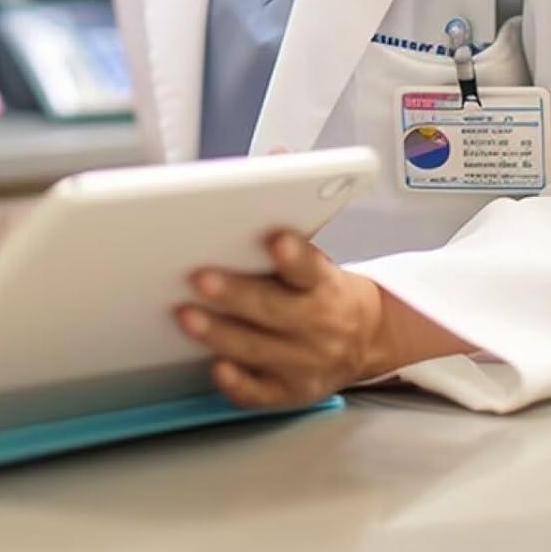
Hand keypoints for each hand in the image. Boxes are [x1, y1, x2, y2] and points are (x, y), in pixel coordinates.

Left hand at [175, 231, 457, 407]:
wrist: (364, 337)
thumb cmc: (320, 284)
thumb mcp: (314, 247)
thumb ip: (293, 204)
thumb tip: (276, 158)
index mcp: (324, 283)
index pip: (310, 266)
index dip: (293, 254)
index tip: (275, 239)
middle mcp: (318, 324)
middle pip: (275, 310)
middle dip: (236, 294)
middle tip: (200, 277)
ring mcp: (305, 361)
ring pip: (260, 349)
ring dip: (221, 333)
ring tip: (186, 316)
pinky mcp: (290, 390)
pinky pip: (262, 393)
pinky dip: (239, 382)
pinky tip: (215, 366)